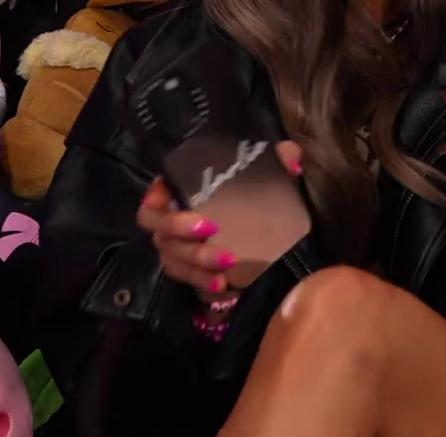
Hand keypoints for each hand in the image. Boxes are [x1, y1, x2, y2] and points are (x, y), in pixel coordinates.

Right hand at [137, 140, 302, 296]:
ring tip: (226, 272)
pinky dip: (204, 285)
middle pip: (162, 236)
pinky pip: (188, 281)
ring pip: (173, 262)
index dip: (163, 209)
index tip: (192, 213)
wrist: (261, 219)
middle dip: (185, 241)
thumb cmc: (251, 187)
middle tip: (216, 239)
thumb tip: (292, 160)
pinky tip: (225, 287)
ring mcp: (177, 249)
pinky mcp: (190, 271)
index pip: (153, 200)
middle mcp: (171, 222)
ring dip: (197, 268)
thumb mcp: (264, 170)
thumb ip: (277, 159)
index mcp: (180, 192)